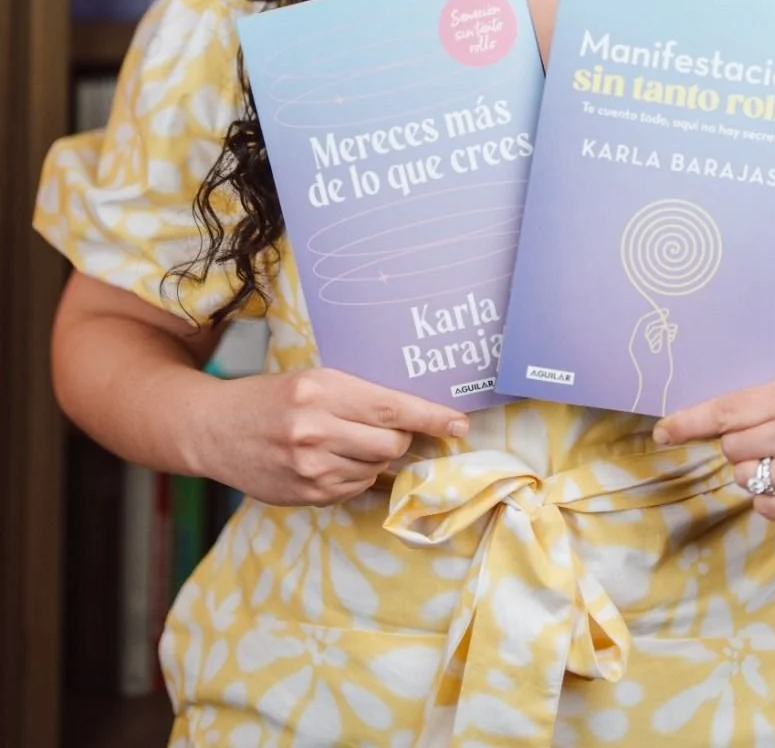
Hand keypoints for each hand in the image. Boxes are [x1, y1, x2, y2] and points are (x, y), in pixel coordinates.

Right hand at [194, 367, 467, 507]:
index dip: (431, 416)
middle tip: (385, 427)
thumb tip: (412, 418)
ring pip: (375, 469)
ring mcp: (309, 468)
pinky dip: (355, 475)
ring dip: (374, 458)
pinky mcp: (305, 495)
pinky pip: (354, 489)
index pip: (391, 407)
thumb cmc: (270, 397)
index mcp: (320, 390)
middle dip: (398, 437)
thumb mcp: (312, 380)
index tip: (459, 423)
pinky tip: (331, 460)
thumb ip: (357, 397)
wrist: (213, 429)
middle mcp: (315, 430)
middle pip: (391, 443)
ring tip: (345, 441)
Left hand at [652, 371, 774, 524]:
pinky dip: (773, 499)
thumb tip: (699, 422)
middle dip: (740, 448)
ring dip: (757, 474)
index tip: (661, 432)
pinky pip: (766, 508)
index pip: (727, 411)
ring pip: (746, 479)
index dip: (688, 422)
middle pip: (731, 448)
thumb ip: (755, 404)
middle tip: (769, 442)